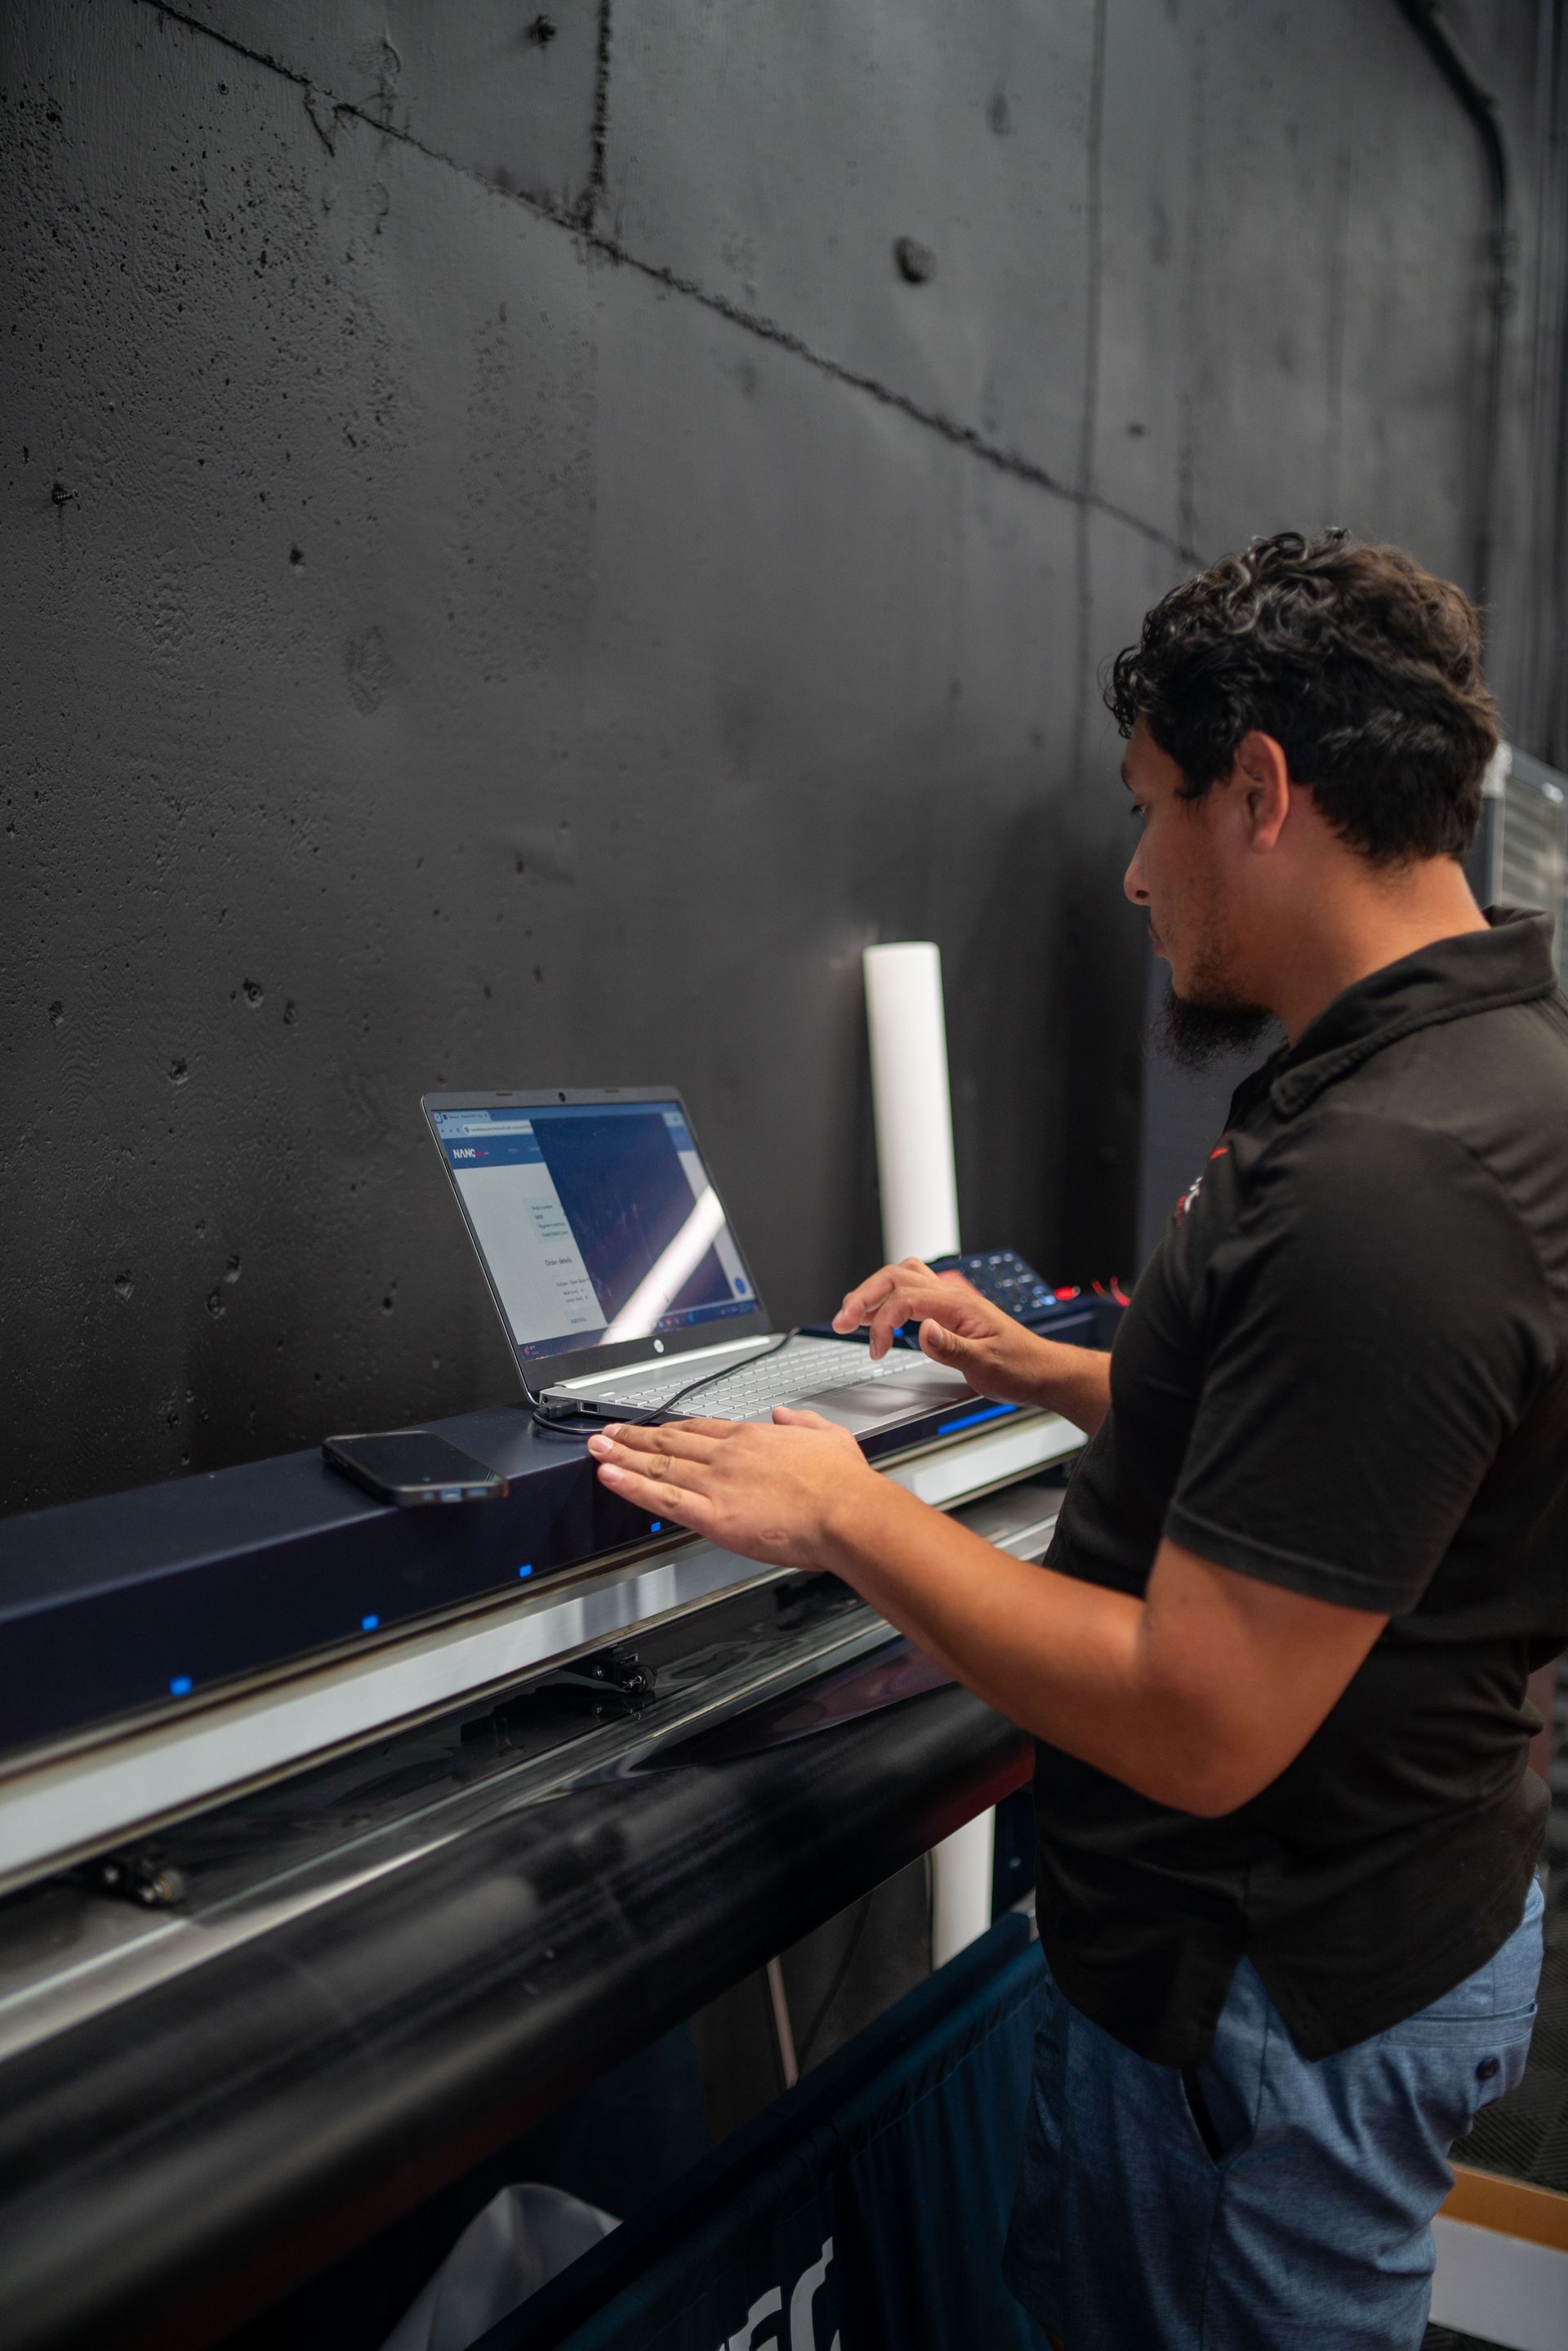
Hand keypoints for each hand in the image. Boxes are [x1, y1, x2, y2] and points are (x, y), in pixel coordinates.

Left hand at [587, 1409, 880, 1570]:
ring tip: (598, 1449)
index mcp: (754, 1437)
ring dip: (623, 1456)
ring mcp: (716, 1482)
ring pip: (658, 1465)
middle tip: (609, 1432)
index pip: (700, 1429)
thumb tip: (785, 1415)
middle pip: (670, 1442)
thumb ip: (802, 1422)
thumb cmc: (843, 1484)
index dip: (671, 1427)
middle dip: (635, 1436)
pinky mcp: (712, 1513)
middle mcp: (728, 1455)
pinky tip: (610, 1476)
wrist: (846, 1513)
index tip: (654, 1426)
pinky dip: (631, 1485)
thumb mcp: (828, 1436)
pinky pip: (660, 1498)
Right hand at [832, 1256, 1053, 1403]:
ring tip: (851, 1314)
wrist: (1041, 1370)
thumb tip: (923, 1331)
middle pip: (895, 1276)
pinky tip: (879, 1315)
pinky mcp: (949, 1311)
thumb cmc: (1020, 1368)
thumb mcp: (987, 1365)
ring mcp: (950, 1301)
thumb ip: (952, 1348)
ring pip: (902, 1277)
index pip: (905, 1299)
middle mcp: (952, 1296)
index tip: (875, 1352)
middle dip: (863, 1296)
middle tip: (841, 1321)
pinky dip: (888, 1298)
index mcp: (959, 1305)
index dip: (882, 1322)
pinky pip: (912, 1290)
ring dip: (873, 1292)